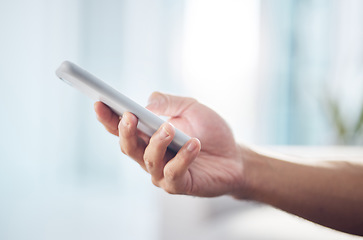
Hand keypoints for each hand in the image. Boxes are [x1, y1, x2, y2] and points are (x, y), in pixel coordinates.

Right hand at [94, 92, 244, 196]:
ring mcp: (163, 172)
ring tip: (169, 128)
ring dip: (156, 143)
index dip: (108, 117)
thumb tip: (147, 101)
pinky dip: (183, 157)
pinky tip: (194, 143)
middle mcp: (150, 155)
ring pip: (148, 160)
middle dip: (125, 131)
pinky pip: (174, 173)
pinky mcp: (179, 184)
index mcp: (148, 136)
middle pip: (127, 146)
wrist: (235, 156)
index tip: (99, 102)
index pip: (122, 128)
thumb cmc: (210, 131)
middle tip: (129, 116)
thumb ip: (170, 102)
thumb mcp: (192, 108)